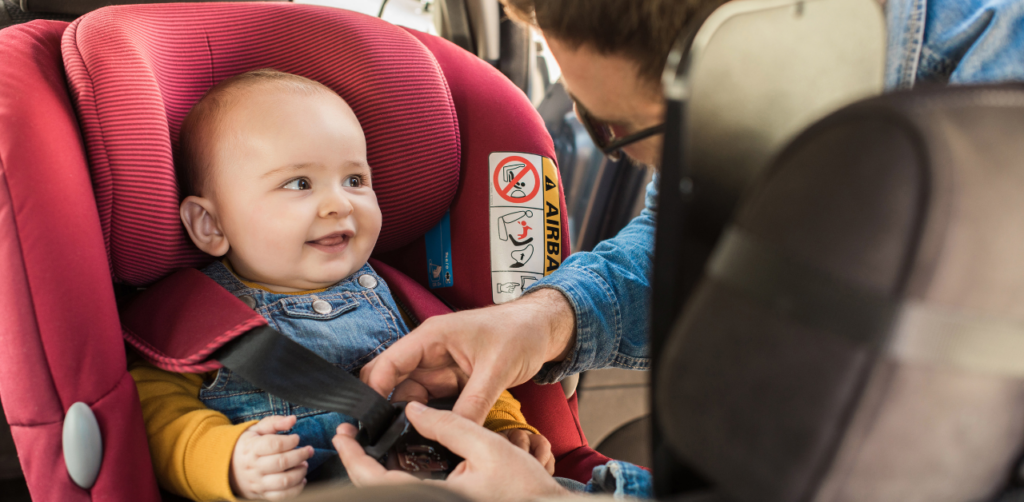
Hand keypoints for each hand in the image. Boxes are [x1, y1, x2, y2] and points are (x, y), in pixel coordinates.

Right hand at [230, 415, 313, 500]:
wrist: (227, 467)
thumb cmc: (247, 446)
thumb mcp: (256, 430)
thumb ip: (274, 423)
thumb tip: (292, 419)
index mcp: (251, 448)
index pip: (274, 444)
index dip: (290, 440)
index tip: (296, 438)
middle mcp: (254, 467)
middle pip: (282, 462)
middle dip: (300, 455)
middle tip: (308, 450)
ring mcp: (258, 482)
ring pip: (283, 481)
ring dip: (300, 472)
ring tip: (304, 464)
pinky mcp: (262, 494)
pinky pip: (281, 496)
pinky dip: (296, 489)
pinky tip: (301, 479)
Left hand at [333, 402, 567, 500]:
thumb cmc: (524, 487)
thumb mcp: (487, 446)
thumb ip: (448, 425)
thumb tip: (413, 410)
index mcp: (435, 496)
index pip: (376, 480)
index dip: (353, 457)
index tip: (343, 435)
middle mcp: (432, 501)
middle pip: (379, 487)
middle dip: (359, 461)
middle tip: (350, 434)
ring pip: (394, 489)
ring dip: (376, 468)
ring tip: (370, 439)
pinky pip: (412, 491)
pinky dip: (397, 474)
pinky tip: (400, 454)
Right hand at [360, 288, 575, 423]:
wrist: (543, 329)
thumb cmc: (520, 332)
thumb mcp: (497, 370)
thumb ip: (473, 403)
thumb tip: (454, 432)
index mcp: (432, 336)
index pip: (389, 362)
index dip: (376, 390)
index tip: (371, 418)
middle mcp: (430, 350)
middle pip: (394, 380)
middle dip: (388, 406)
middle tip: (389, 434)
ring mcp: (441, 366)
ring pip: (411, 394)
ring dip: (410, 414)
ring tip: (411, 437)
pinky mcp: (452, 379)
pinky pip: (432, 401)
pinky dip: (430, 416)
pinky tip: (431, 431)